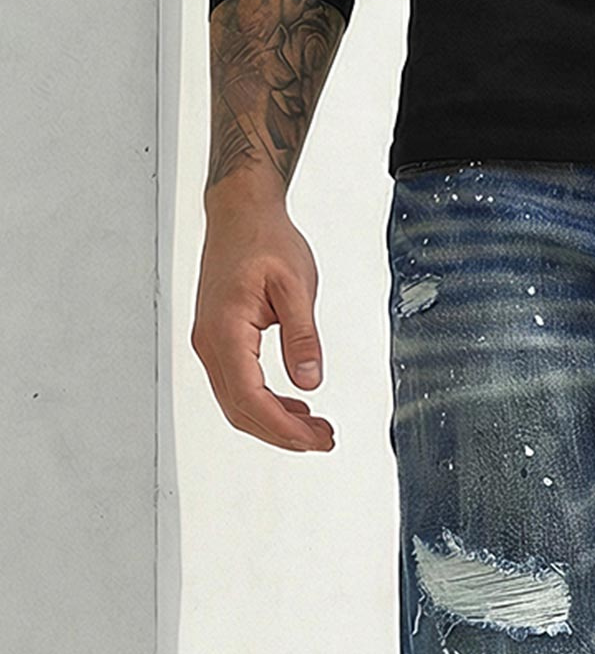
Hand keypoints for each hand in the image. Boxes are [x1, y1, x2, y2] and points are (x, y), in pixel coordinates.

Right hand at [191, 186, 334, 452]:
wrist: (240, 214)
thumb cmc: (264, 240)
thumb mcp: (297, 286)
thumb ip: (303, 337)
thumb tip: (309, 381)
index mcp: (226, 329)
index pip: (250, 397)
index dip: (284, 428)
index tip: (317, 438)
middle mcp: (210, 341)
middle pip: (240, 410)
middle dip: (283, 434)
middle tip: (324, 439)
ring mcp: (210, 343)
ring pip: (237, 404)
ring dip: (275, 423)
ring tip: (316, 428)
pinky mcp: (218, 341)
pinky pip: (237, 386)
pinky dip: (265, 405)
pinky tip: (295, 408)